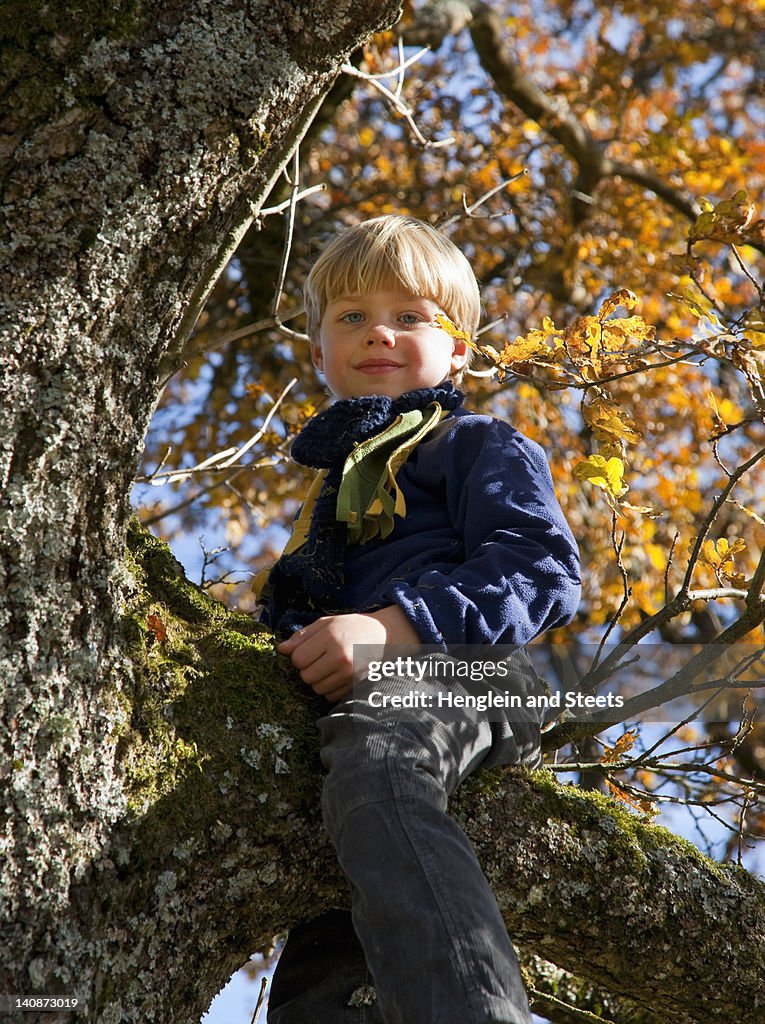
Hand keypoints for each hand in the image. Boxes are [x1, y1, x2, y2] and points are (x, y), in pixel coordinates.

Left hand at [277, 605, 418, 702]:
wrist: (384, 636)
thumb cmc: (351, 627)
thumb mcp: (327, 623)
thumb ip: (302, 636)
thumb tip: (281, 650)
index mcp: (330, 637)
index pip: (298, 659)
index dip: (299, 656)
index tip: (309, 651)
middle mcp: (340, 657)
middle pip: (306, 677)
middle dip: (309, 669)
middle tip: (320, 659)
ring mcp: (350, 674)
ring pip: (317, 689)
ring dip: (319, 680)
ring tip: (330, 667)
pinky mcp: (356, 685)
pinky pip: (330, 696)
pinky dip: (330, 689)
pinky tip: (338, 675)